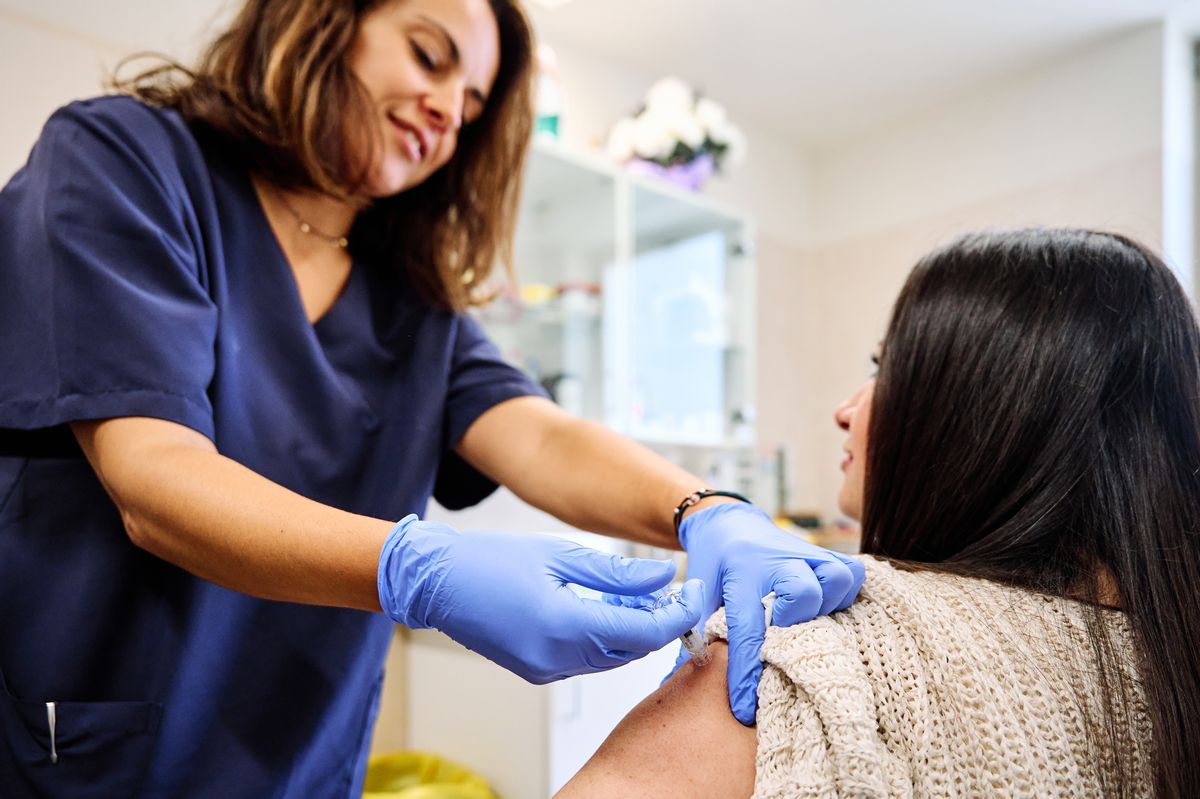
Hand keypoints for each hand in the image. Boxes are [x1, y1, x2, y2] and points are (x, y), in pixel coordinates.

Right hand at [377, 515, 702, 683]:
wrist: (436, 581)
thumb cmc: (491, 559)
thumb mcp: (561, 554)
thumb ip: (618, 572)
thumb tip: (665, 577)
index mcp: (564, 626)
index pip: (644, 631)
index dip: (678, 613)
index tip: (696, 591)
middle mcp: (557, 658)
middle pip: (633, 650)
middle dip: (660, 621)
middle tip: (674, 588)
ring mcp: (546, 670)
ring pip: (612, 658)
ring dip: (634, 629)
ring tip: (639, 591)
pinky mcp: (538, 671)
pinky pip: (587, 659)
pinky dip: (606, 636)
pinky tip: (608, 605)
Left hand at [679, 502, 864, 723]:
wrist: (728, 522)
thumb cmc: (713, 564)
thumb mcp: (697, 593)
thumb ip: (693, 635)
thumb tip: (677, 682)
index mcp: (740, 571)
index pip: (746, 627)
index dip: (746, 671)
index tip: (744, 708)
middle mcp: (777, 559)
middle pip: (804, 593)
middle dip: (795, 625)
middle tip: (781, 640)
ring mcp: (805, 553)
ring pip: (836, 579)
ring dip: (828, 606)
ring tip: (809, 621)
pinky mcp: (825, 553)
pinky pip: (852, 572)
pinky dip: (845, 593)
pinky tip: (828, 607)